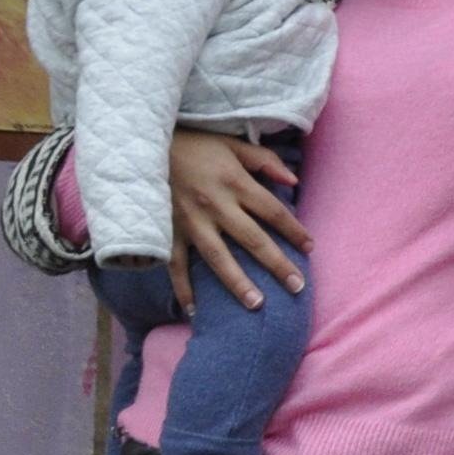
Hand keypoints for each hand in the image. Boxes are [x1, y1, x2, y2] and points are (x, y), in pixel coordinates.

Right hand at [167, 129, 309, 312]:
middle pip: (253, 239)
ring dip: (238, 283)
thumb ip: (264, 161)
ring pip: (218, 258)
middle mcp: (215, 206)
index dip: (294, 231)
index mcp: (235, 183)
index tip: (310, 248)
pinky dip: (183, 288)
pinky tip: (194, 310)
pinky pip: (176, 265)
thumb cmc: (194, 144)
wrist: (143, 145)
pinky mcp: (167, 232)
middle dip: (276, 264)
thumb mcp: (232, 144)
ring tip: (256, 305)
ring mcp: (190, 222)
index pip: (273, 212)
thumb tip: (294, 181)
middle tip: (297, 286)